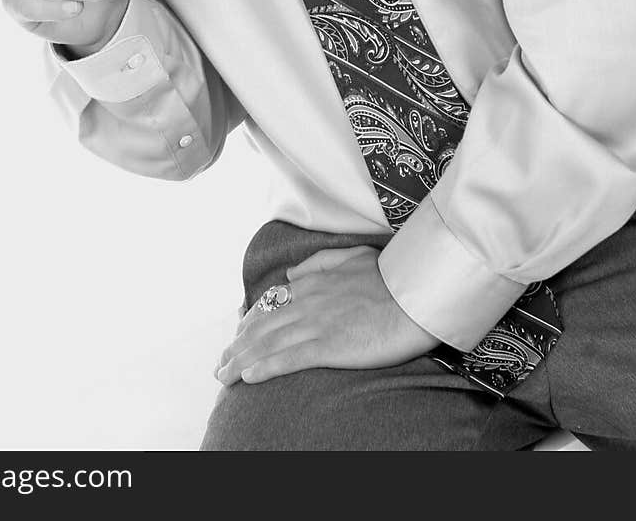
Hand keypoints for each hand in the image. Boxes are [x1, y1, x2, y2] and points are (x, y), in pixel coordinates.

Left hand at [215, 246, 440, 385]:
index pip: (270, 305)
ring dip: (240, 361)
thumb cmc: (390, 277)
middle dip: (236, 347)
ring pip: (267, 344)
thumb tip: (292, 273)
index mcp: (313, 283)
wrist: (415, 294)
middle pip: (260, 327)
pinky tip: (248, 378)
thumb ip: (319, 263)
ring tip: (223, 376)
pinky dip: (264, 368)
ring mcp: (315, 324)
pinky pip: (288, 359)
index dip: (248, 324)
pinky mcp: (327, 346)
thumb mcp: (353, 256)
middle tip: (220, 363)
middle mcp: (307, 302)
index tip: (236, 337)